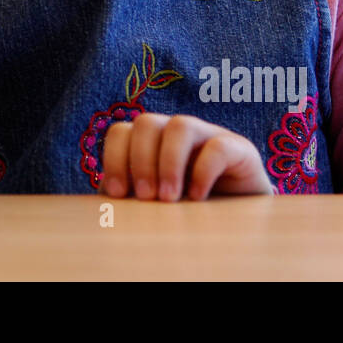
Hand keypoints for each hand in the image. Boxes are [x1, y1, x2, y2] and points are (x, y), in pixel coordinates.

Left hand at [100, 113, 272, 200]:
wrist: (240, 220)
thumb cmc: (186, 213)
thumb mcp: (152, 207)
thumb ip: (128, 200)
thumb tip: (102, 206)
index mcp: (151, 142)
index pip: (122, 131)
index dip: (114, 159)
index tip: (118, 194)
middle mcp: (176, 133)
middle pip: (147, 122)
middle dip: (140, 161)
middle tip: (146, 197)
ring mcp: (209, 136)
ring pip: (181, 125)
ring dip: (169, 163)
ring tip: (168, 199)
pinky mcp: (239, 150)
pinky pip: (219, 146)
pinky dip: (204, 171)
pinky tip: (197, 198)